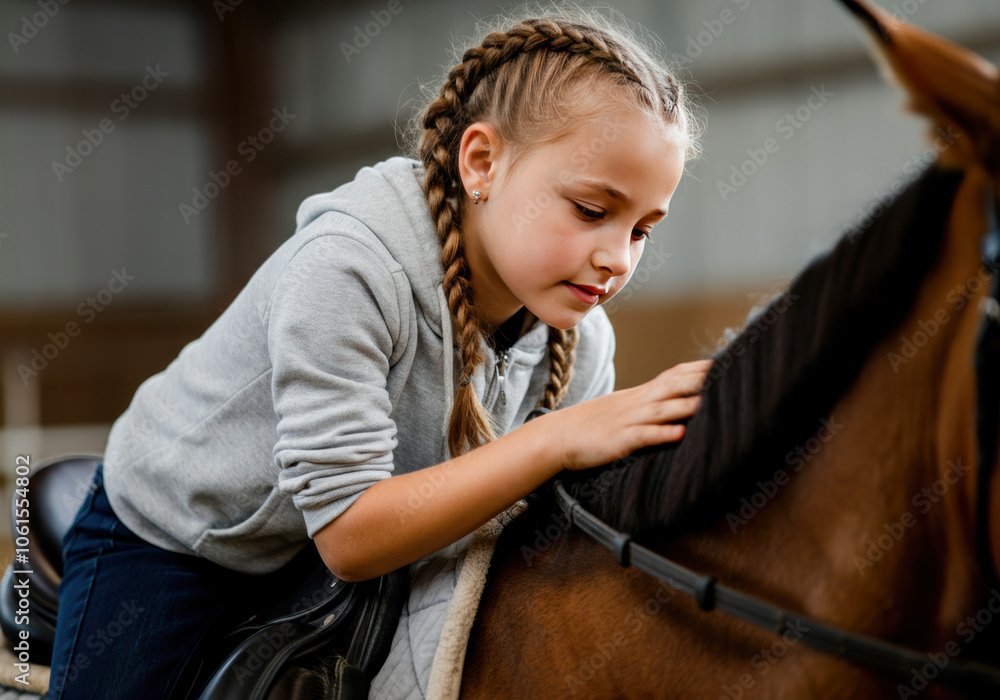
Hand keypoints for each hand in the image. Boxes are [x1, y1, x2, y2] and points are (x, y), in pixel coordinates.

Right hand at [541, 359, 712, 470]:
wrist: (556, 436)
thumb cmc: (591, 425)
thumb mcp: (622, 409)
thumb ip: (649, 405)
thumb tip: (675, 404)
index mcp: (639, 395)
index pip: (674, 375)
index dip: (699, 369)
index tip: (727, 361)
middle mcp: (636, 403)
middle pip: (673, 385)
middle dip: (701, 380)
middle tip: (730, 374)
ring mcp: (627, 421)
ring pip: (661, 409)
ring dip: (686, 405)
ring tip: (710, 402)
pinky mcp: (618, 441)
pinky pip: (642, 436)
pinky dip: (661, 433)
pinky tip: (679, 433)